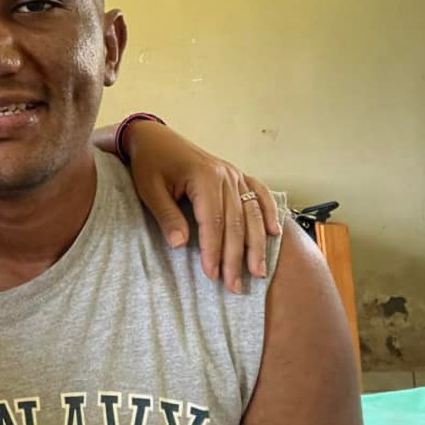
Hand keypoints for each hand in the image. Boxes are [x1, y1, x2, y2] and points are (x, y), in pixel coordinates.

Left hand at [122, 121, 280, 292]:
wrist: (154, 138)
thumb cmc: (149, 163)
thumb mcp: (149, 190)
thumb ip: (166, 216)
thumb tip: (180, 244)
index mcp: (203, 177)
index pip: (213, 222)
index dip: (213, 250)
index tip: (212, 274)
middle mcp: (225, 175)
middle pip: (235, 222)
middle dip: (235, 257)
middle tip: (233, 285)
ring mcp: (234, 174)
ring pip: (251, 213)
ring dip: (256, 244)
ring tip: (258, 271)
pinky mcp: (236, 174)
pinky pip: (259, 194)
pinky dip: (268, 213)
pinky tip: (275, 233)